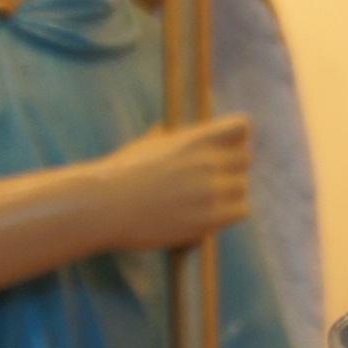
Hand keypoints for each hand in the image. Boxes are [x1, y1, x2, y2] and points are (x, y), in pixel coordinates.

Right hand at [100, 113, 253, 252]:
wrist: (103, 206)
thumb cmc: (118, 175)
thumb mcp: (142, 147)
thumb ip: (163, 139)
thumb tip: (164, 131)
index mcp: (194, 140)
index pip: (240, 128)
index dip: (234, 136)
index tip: (222, 145)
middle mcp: (208, 163)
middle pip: (244, 159)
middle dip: (229, 166)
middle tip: (207, 177)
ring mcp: (211, 192)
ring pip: (242, 187)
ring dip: (228, 191)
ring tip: (202, 198)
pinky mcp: (211, 219)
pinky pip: (241, 210)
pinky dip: (228, 212)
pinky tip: (206, 212)